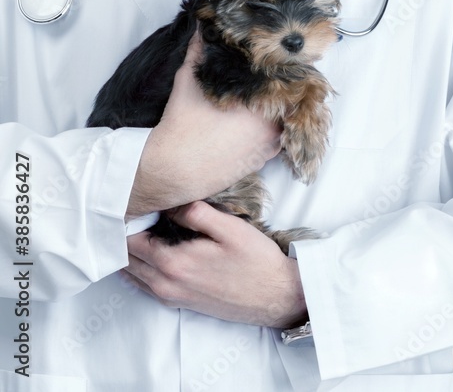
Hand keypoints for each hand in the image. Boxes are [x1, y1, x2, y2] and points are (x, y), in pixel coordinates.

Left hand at [123, 201, 307, 327]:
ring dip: (132, 252)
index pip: (128, 238)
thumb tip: (169, 204)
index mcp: (173, 262)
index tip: (140, 202)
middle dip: (125, 234)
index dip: (129, 218)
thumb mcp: (231, 228)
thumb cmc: (256, 261)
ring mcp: (170, 295)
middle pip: (125, 256)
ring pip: (132, 272)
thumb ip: (196, 213)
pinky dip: (141, 268)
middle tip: (139, 213)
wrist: (275, 297)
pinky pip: (145, 285)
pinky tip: (155, 252)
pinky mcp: (179, 302)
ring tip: (145, 229)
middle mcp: (164, 283)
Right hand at [127, 32, 281, 217]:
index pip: (285, 78)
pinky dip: (272, 129)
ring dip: (279, 110)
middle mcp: (272, 123)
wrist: (174, 168)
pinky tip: (260, 121)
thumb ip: (199, 52)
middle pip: (288, 100)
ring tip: (266, 98)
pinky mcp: (265, 159)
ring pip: (285, 120)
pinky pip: (278, 139)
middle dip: (282, 88)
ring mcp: (270, 143)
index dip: (282, 67)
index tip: (277, 60)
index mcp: (260, 101)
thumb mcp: (188, 81)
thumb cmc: (181, 124)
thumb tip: (203, 28)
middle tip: (273, 78)